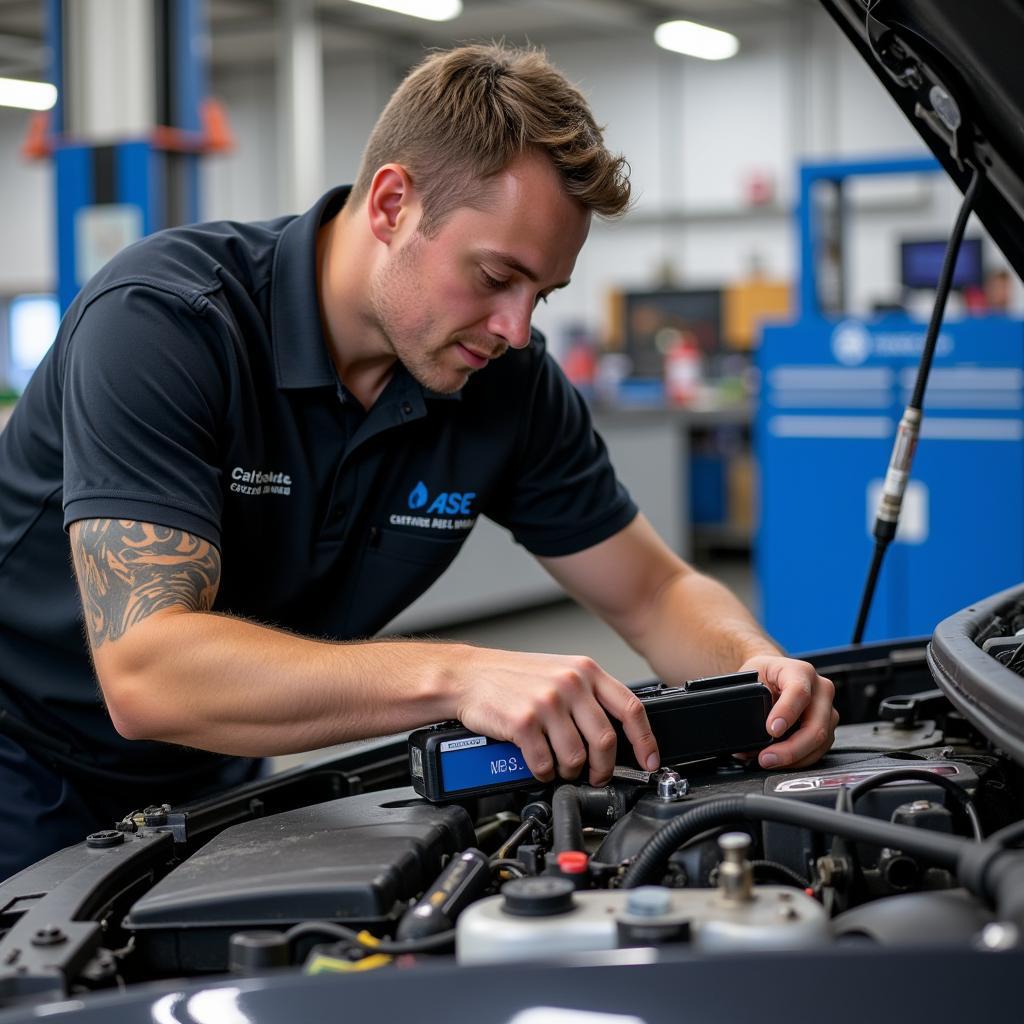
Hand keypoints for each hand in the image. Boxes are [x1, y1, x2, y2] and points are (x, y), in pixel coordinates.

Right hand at [450, 647, 659, 785]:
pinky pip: (545, 763)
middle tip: (595, 776)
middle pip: (606, 740)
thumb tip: (614, 733)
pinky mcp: (524, 722)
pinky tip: (537, 764)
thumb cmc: (510, 677)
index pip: (631, 708)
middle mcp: (570, 683)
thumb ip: (587, 696)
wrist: (467, 676)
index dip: (645, 741)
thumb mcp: (558, 672)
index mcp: (585, 670)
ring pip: (577, 757)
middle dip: (603, 768)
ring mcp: (547, 702)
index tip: (649, 761)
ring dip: (569, 772)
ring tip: (559, 767)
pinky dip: (543, 772)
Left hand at [738, 654, 837, 769]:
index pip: (799, 692)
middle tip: (766, 758)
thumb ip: (753, 701)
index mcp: (801, 671)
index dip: (786, 713)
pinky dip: (798, 760)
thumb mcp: (751, 679)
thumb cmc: (762, 674)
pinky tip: (780, 761)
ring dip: (794, 758)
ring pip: (820, 742)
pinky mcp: (827, 727)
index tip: (771, 730)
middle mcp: (821, 689)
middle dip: (790, 749)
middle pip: (816, 725)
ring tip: (768, 761)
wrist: (772, 674)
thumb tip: (752, 734)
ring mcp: (828, 709)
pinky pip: (819, 750)